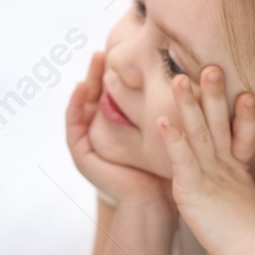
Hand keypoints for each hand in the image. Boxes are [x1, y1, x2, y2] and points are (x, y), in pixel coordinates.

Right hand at [66, 52, 172, 208]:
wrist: (154, 202)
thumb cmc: (165, 170)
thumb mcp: (164, 132)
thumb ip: (163, 109)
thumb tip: (182, 77)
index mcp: (118, 130)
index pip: (112, 96)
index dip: (113, 74)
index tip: (120, 53)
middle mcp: (101, 136)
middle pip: (95, 97)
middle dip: (97, 73)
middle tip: (102, 51)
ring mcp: (89, 146)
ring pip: (82, 107)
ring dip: (85, 82)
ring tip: (93, 62)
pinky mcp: (81, 155)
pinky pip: (72, 125)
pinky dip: (74, 105)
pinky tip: (80, 88)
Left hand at [155, 65, 254, 254]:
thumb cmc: (246, 236)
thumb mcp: (240, 202)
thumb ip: (235, 186)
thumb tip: (234, 183)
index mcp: (235, 168)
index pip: (239, 132)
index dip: (241, 111)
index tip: (243, 91)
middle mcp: (225, 166)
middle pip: (220, 123)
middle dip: (214, 94)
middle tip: (209, 66)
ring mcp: (211, 175)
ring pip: (200, 133)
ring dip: (190, 105)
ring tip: (181, 79)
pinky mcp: (195, 189)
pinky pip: (183, 159)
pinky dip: (173, 139)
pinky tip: (163, 121)